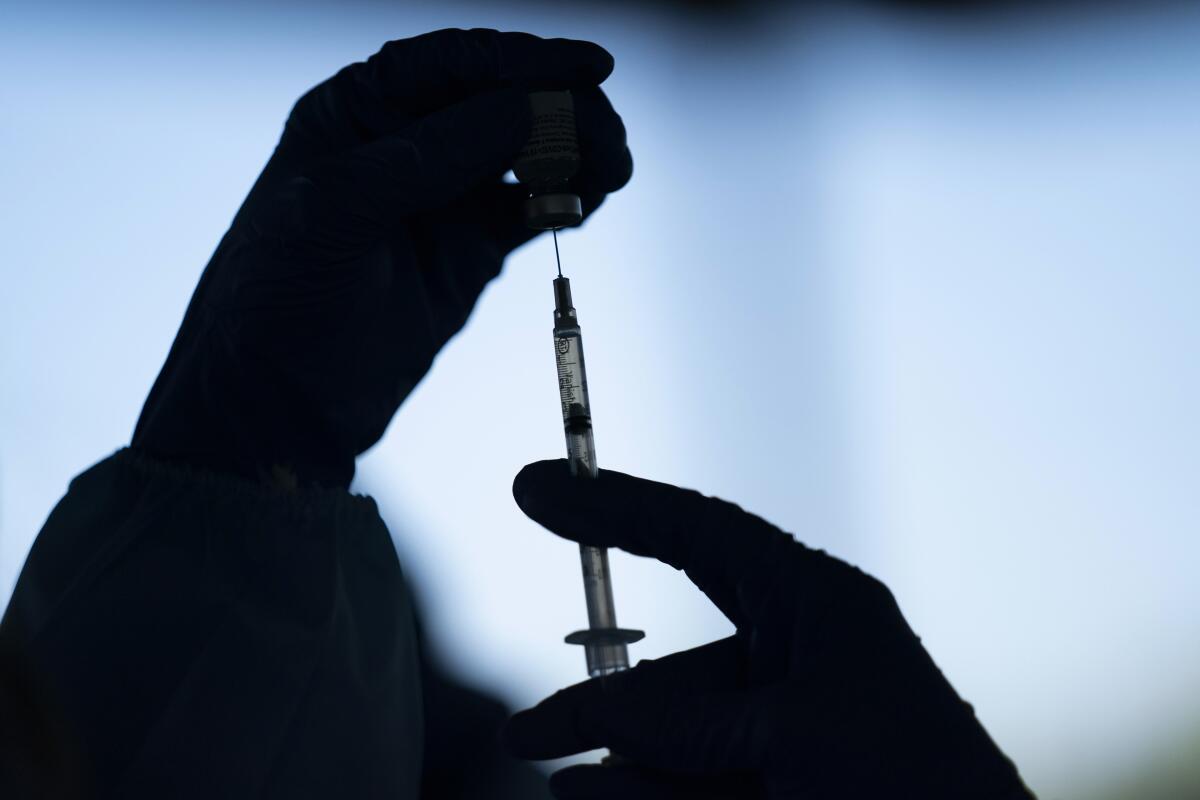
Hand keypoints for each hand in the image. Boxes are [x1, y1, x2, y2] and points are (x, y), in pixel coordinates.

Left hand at [131, 30, 631, 487]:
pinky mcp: (467, 254)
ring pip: (523, 156)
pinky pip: (528, 212)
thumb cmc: (278, 300)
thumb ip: (429, 156)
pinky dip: (564, 203)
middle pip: (499, 103)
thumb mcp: (340, 211)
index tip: (590, 67)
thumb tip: (523, 108)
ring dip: (573, 154)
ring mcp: (439, 201)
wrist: (276, 405)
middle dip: (559, 111)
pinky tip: (591, 200)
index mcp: (355, 113)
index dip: (522, 58)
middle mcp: (401, 146)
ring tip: (614, 167)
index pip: (450, 64)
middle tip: (609, 138)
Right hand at [504, 461, 1032, 799]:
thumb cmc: (918, 788)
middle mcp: (795, 661)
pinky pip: (690, 780)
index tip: (532, 492)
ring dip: (617, 766)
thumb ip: (684, 724)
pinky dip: (643, 793)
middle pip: (670, 672)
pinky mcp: (776, 783)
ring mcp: (784, 733)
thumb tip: (592, 727)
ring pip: (673, 741)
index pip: (698, 535)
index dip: (613, 509)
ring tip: (557, 786)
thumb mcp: (796, 735)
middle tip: (524, 737)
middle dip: (597, 706)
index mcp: (816, 607)